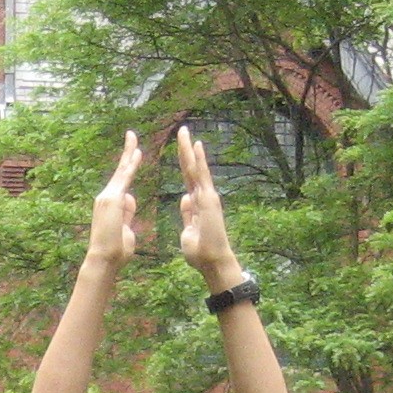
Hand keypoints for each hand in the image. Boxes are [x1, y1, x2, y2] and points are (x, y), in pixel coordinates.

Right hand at [86, 129, 140, 268]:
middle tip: (131, 135)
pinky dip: (131, 165)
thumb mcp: (125, 228)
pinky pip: (124, 178)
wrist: (104, 259)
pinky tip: (137, 153)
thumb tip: (130, 196)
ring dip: (128, 154)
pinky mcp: (112, 199)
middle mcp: (106, 197)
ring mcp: (108, 197)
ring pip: (122, 172)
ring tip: (133, 137)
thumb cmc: (115, 251)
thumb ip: (127, 212)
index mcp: (110, 204)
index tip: (134, 154)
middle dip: (127, 153)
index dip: (128, 166)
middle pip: (120, 171)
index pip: (122, 181)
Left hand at [174, 124, 243, 289]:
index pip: (189, 178)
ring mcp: (207, 196)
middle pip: (192, 169)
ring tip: (184, 132)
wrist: (212, 262)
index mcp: (196, 203)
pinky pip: (201, 177)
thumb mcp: (188, 230)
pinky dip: (199, 161)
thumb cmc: (200, 252)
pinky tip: (195, 146)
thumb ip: (187, 214)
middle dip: (185, 150)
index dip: (184, 162)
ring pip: (196, 168)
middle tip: (181, 130)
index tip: (181, 148)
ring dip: (189, 149)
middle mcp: (203, 196)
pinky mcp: (208, 199)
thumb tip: (185, 198)